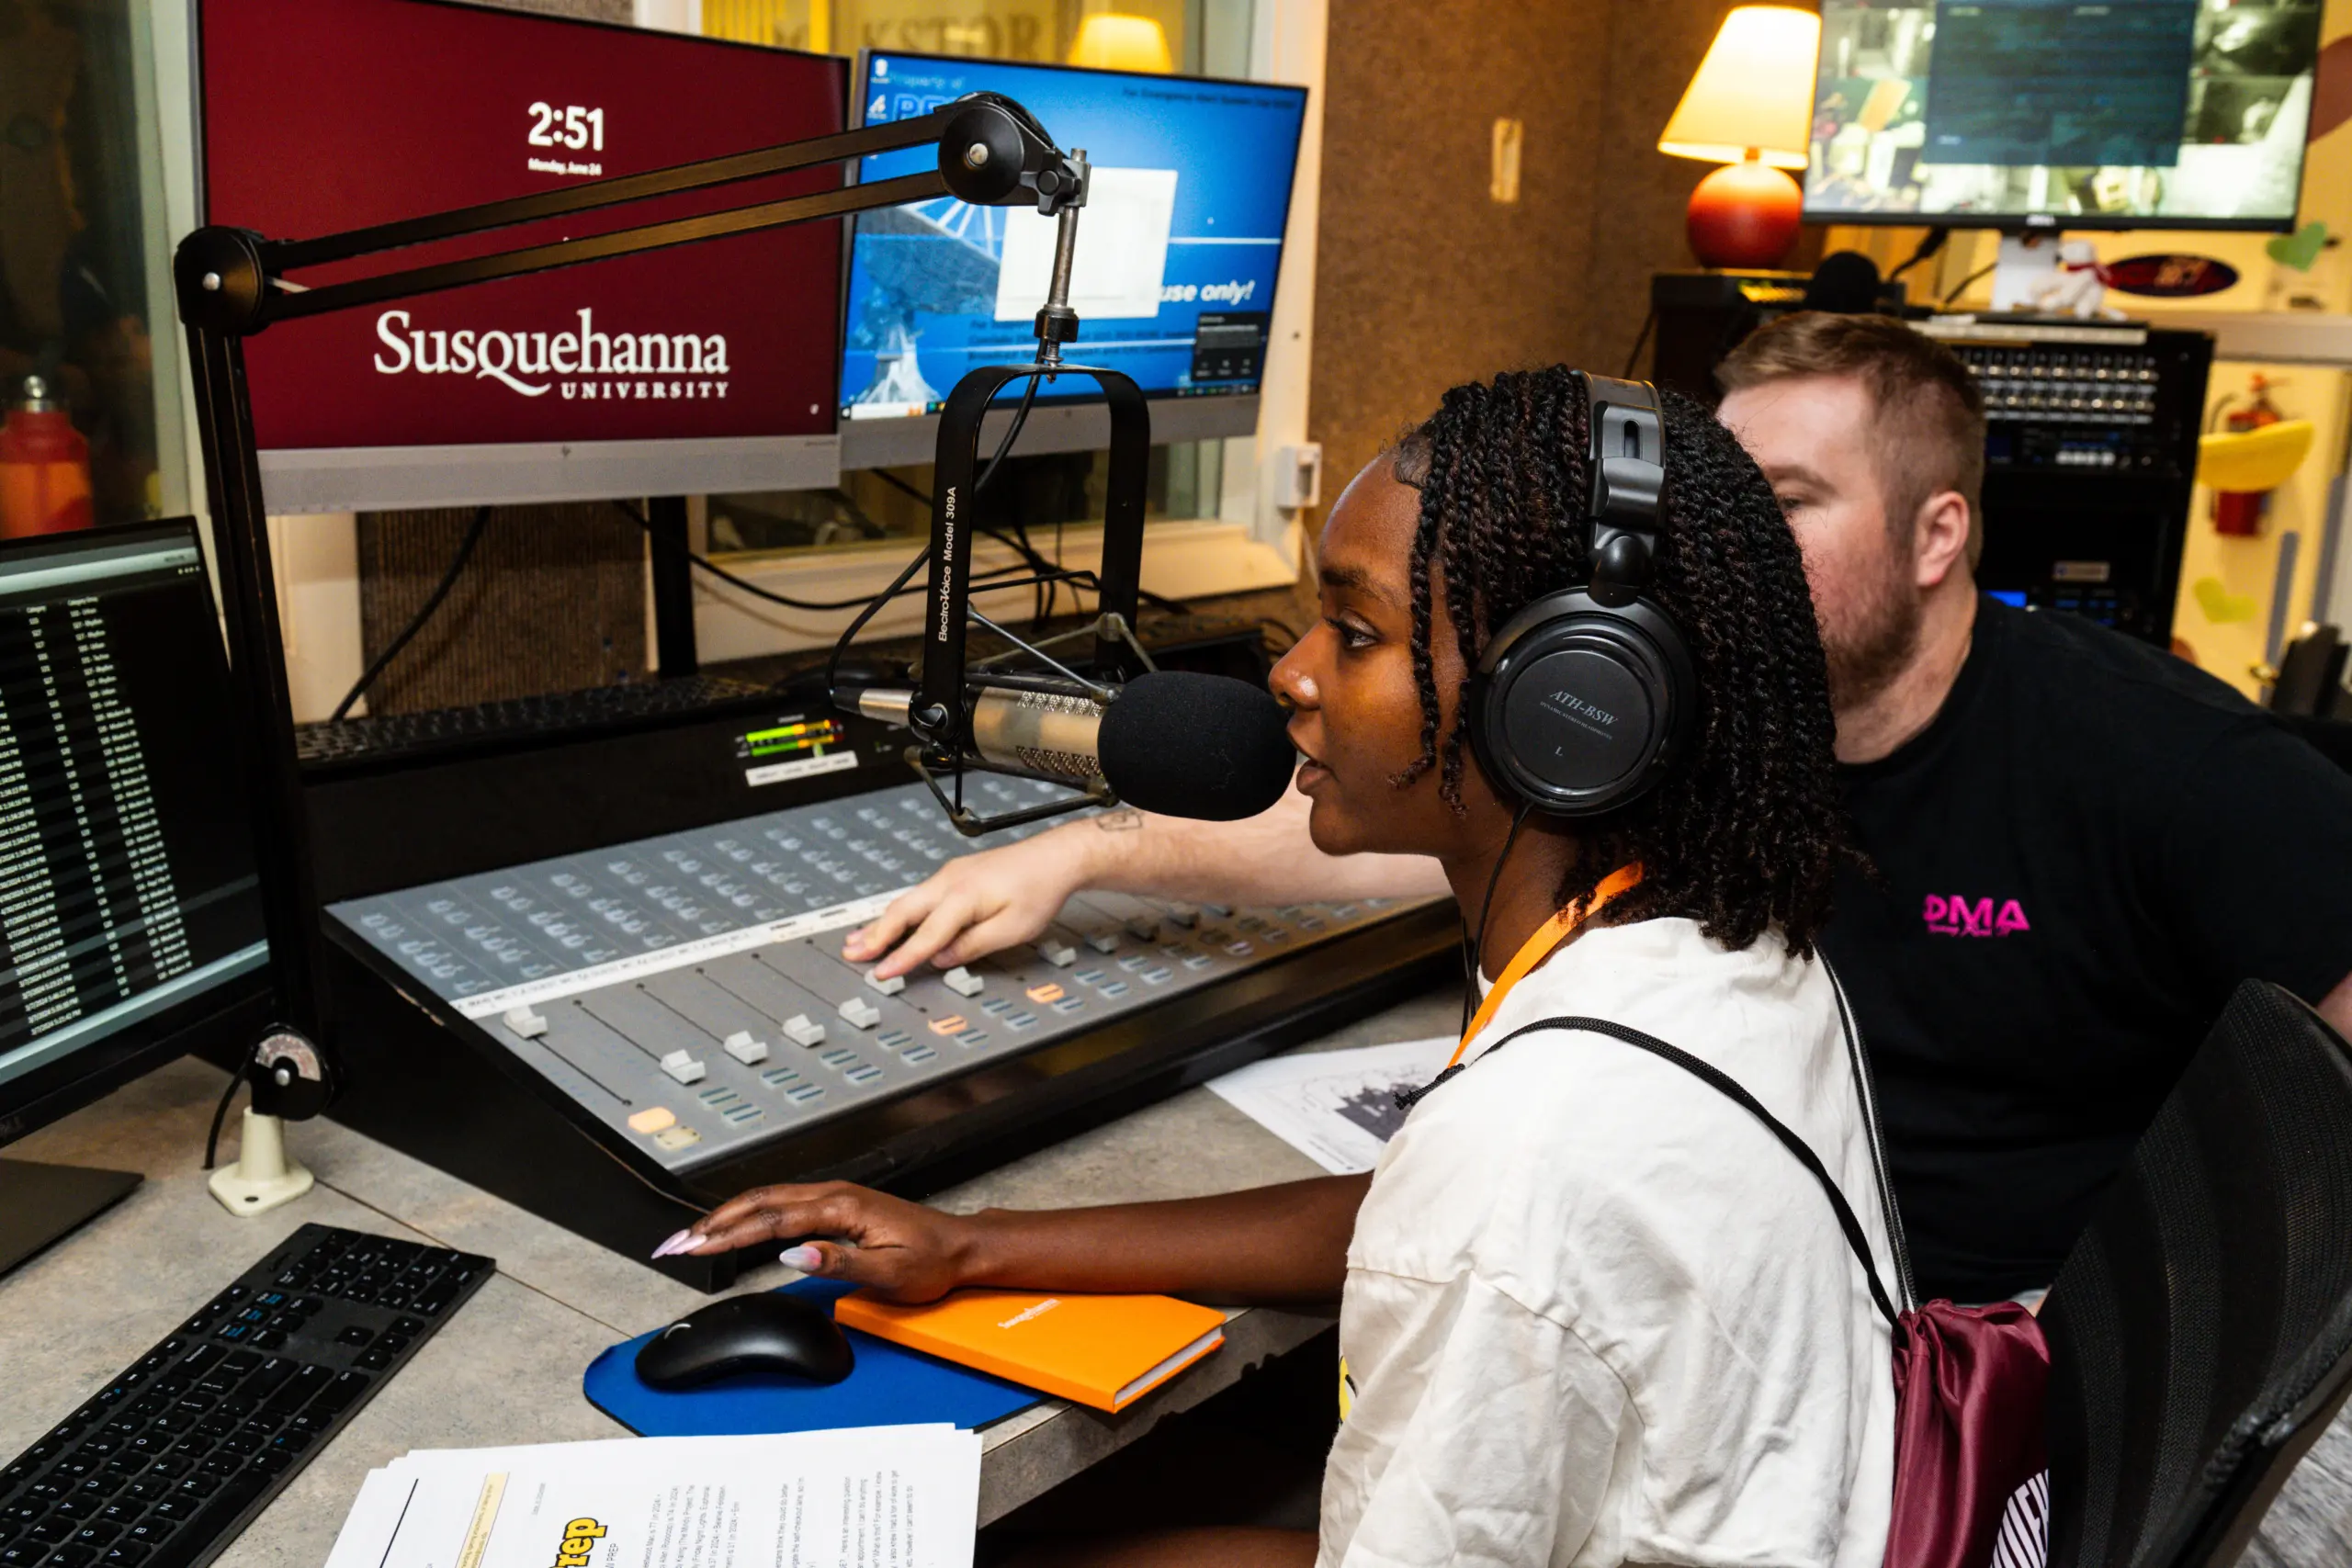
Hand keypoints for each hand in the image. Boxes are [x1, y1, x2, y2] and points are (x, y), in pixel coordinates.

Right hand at [653, 1182, 979, 1302]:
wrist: (960, 1246)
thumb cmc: (931, 1261)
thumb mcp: (891, 1273)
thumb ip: (840, 1263)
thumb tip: (793, 1255)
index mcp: (842, 1207)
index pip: (770, 1221)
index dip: (726, 1236)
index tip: (693, 1250)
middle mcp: (833, 1194)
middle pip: (758, 1201)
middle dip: (711, 1222)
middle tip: (673, 1245)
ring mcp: (833, 1197)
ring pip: (766, 1199)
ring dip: (725, 1216)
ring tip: (691, 1238)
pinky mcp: (834, 1205)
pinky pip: (780, 1204)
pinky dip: (748, 1215)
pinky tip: (732, 1228)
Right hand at [842, 824, 1100, 978]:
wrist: (1052, 859)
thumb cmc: (1038, 890)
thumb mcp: (1012, 929)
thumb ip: (972, 945)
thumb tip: (942, 958)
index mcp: (963, 897)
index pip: (925, 935)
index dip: (902, 957)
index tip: (881, 973)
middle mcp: (949, 881)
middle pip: (902, 911)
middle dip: (874, 934)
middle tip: (852, 954)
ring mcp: (949, 875)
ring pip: (906, 901)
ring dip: (881, 922)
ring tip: (857, 941)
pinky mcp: (953, 875)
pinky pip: (917, 896)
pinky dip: (898, 912)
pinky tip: (888, 921)